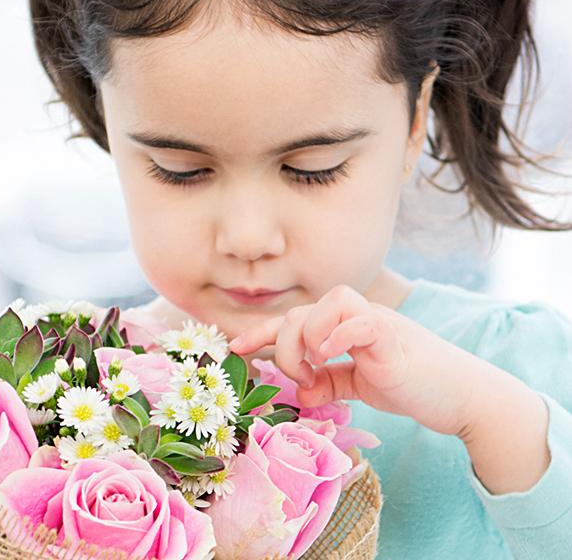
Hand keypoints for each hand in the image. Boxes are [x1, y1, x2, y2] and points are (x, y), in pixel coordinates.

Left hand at [229, 285, 549, 493]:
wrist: (463, 398)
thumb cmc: (412, 386)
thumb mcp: (360, 386)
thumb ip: (330, 384)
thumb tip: (302, 395)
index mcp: (343, 327)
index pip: (293, 319)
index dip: (261, 332)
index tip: (236, 348)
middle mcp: (356, 317)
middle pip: (301, 311)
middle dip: (284, 346)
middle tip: (302, 380)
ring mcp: (376, 322)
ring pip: (328, 303)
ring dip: (308, 338)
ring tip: (318, 372)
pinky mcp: (395, 338)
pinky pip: (360, 320)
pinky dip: (339, 335)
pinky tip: (332, 357)